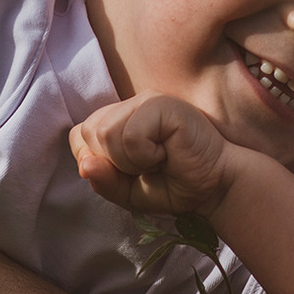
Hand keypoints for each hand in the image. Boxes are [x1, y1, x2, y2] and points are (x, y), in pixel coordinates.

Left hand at [72, 94, 242, 216]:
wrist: (214, 188)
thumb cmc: (174, 185)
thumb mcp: (129, 192)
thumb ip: (104, 180)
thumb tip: (84, 165)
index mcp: (118, 119)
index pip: (79, 135)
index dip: (96, 160)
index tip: (127, 171)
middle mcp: (129, 105)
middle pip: (90, 133)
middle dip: (115, 163)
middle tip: (147, 166)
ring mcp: (146, 101)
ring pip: (107, 133)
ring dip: (131, 161)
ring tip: (158, 160)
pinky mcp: (163, 104)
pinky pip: (131, 135)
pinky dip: (145, 156)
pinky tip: (167, 153)